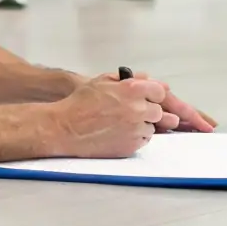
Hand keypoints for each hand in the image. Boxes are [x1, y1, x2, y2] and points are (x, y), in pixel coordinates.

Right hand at [51, 76, 167, 157]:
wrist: (66, 128)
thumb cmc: (81, 102)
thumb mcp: (104, 81)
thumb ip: (131, 79)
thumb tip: (149, 80)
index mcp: (132, 90)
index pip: (160, 92)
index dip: (152, 95)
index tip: (146, 98)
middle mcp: (138, 109)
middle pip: (157, 111)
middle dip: (147, 111)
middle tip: (129, 111)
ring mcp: (135, 129)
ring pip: (150, 128)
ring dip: (141, 125)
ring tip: (120, 123)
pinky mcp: (131, 146)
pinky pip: (142, 141)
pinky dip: (135, 137)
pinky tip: (119, 133)